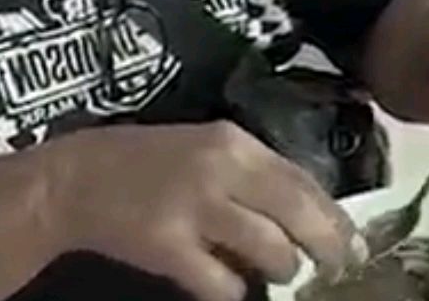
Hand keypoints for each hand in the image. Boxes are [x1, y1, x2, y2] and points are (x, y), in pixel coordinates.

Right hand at [40, 121, 364, 300]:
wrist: (75, 179)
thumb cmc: (144, 162)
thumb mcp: (203, 148)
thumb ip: (252, 173)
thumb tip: (309, 212)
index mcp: (233, 142)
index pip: (303, 180)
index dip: (335, 216)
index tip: (354, 243)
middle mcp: (220, 170)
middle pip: (298, 215)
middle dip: (326, 249)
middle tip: (334, 269)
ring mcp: (194, 210)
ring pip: (271, 252)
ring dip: (280, 270)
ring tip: (272, 273)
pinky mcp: (169, 248)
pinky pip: (223, 284)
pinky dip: (231, 292)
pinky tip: (224, 287)